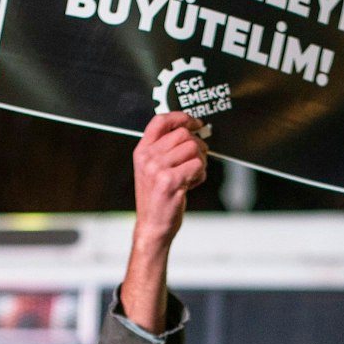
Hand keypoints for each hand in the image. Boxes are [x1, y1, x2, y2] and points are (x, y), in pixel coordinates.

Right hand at [120, 112, 208, 333]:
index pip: (160, 120)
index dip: (181, 117)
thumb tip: (191, 131)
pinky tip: (193, 183)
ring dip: (200, 161)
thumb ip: (165, 149)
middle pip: (183, 134)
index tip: (195, 123)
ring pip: (193, 149)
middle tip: (199, 158)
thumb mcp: (152, 170)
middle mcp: (147, 157)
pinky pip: (197, 166)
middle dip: (197, 145)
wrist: (152, 227)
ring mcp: (157, 169)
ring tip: (193, 174)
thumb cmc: (156, 199)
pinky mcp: (170, 181)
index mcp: (142, 151)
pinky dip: (201, 174)